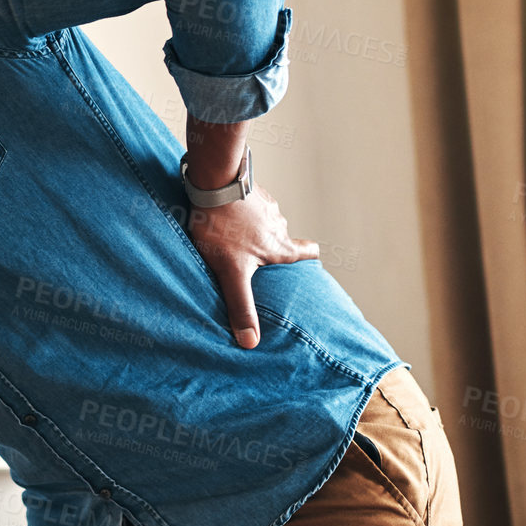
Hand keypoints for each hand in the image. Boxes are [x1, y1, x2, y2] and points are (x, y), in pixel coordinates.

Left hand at [184, 187, 318, 348]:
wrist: (214, 183)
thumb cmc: (224, 228)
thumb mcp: (232, 273)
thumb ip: (241, 306)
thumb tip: (250, 342)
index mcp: (279, 246)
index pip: (306, 252)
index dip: (309, 256)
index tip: (311, 258)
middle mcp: (279, 224)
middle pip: (285, 235)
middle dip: (278, 243)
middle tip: (267, 250)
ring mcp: (265, 205)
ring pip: (266, 219)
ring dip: (257, 226)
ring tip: (238, 234)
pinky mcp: (247, 190)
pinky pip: (248, 203)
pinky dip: (241, 210)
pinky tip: (225, 214)